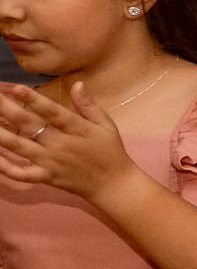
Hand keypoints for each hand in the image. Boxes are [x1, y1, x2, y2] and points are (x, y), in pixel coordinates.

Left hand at [0, 81, 143, 203]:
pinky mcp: (46, 177)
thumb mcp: (106, 125)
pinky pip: (22, 174)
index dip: (33, 99)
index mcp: (77, 129)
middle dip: (7, 109)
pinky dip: (6, 168)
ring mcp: (50, 162)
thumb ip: (89, 105)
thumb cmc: (110, 151)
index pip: (52, 111)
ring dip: (1, 135)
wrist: (113, 184)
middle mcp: (60, 144)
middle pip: (29, 124)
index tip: (16, 88)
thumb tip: (77, 84)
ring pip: (20, 147)